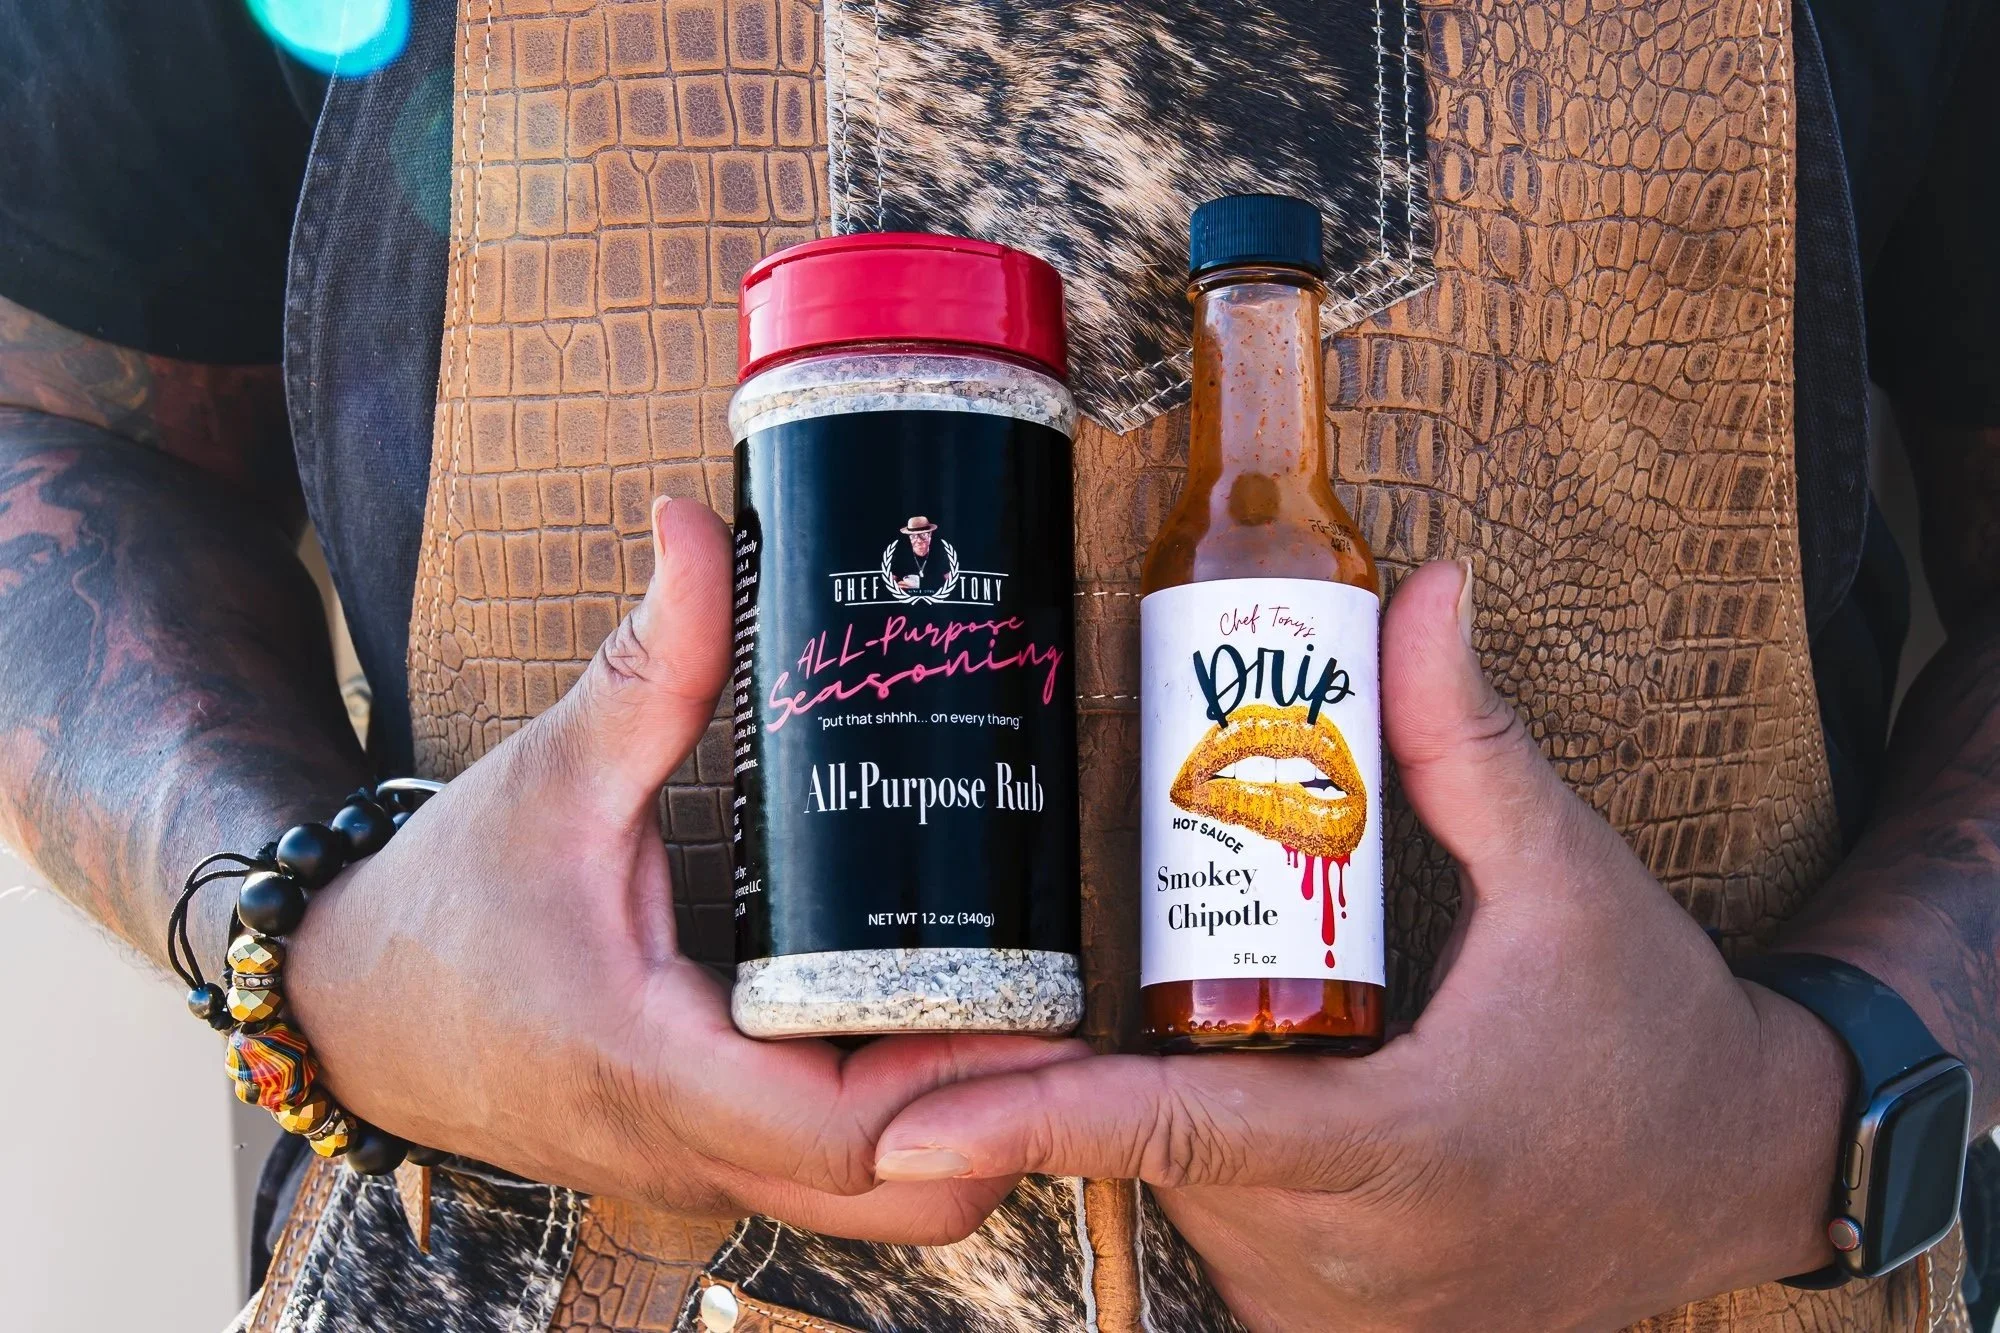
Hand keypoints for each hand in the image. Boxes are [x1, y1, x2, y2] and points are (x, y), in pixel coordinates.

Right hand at [287, 497, 1081, 1242]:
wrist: (353, 1009)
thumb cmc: (446, 903)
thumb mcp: (554, 773)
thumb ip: (650, 659)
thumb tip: (698, 524)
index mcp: (652, 1067)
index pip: (844, 1127)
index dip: (960, 1075)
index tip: (1034, 992)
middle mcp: (690, 1147)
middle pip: (900, 1195)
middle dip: (1001, 1116)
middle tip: (1058, 991)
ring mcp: (703, 1168)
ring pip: (881, 1200)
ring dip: (968, 1120)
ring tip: (1020, 995)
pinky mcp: (709, 1156)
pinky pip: (841, 1175)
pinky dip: (913, 1120)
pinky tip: (944, 1019)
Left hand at [872, 559, 1852, 1325]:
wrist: (1739, 1169)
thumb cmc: (1653, 1028)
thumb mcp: (1567, 877)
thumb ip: (1465, 742)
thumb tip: (1422, 594)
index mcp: (1396, 1148)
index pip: (1180, 1132)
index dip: (1035, 1125)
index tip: (906, 1130)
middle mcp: (1354, 1256)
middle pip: (1158, 1149)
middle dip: (1121, 1060)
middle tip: (1154, 965)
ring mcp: (1348, 1312)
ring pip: (1184, 1198)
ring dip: (1180, 1109)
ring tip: (1284, 1030)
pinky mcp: (1345, 1327)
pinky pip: (1228, 1237)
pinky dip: (1223, 1167)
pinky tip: (1294, 1097)